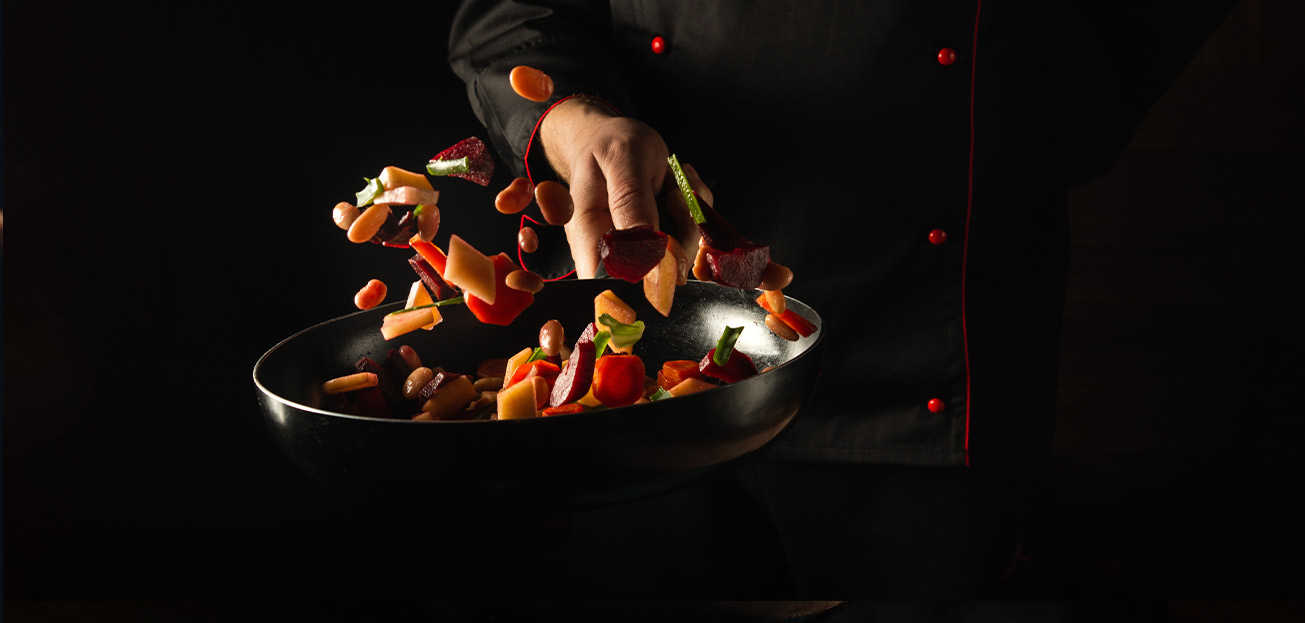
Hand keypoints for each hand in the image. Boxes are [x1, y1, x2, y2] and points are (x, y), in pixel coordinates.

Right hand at [538, 97, 703, 278]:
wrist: (611, 139)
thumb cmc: (609, 145)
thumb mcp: (622, 159)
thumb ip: (630, 200)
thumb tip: (645, 245)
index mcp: (589, 234)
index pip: (609, 284)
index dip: (644, 278)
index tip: (668, 243)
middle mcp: (612, 250)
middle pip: (654, 277)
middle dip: (680, 239)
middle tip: (675, 195)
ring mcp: (638, 249)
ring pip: (679, 260)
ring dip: (691, 220)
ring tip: (676, 186)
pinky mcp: (659, 243)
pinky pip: (690, 242)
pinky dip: (696, 213)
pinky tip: (681, 186)